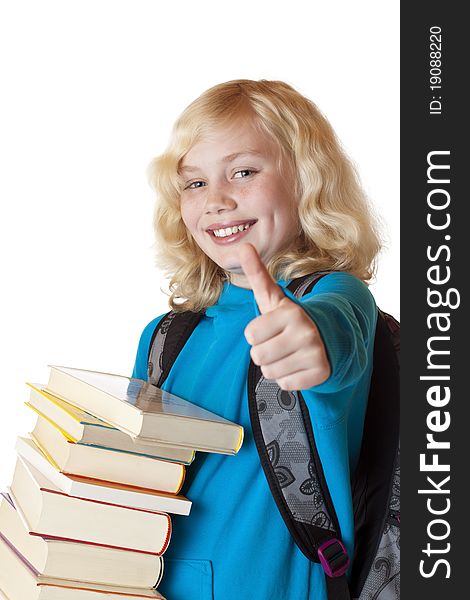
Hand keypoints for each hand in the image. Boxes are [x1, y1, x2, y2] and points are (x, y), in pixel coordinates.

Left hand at [239, 244, 330, 390]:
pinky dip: (289, 378)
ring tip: (288, 353)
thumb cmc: (290, 317)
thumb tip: (243, 246)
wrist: (327, 334)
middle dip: (263, 351)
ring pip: (270, 372)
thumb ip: (257, 273)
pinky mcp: (321, 372)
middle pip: (258, 356)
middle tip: (279, 342)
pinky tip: (298, 364)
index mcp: (290, 312)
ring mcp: (315, 353)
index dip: (256, 334)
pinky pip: (286, 384)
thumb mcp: (273, 297)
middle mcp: (305, 332)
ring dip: (275, 365)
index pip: (250, 336)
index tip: (270, 328)